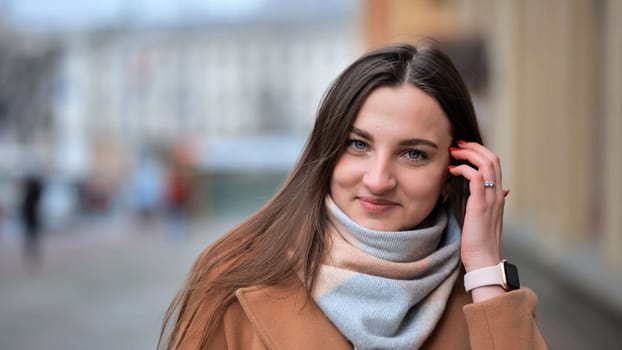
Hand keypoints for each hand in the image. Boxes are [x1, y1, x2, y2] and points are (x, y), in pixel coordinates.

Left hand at [448, 141, 508, 272]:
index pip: (494, 164)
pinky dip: (464, 169)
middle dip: (474, 147)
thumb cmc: (478, 241)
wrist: (482, 259)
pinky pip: (477, 178)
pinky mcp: (480, 205)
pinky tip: (452, 170)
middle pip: (493, 159)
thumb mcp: (484, 218)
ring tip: (454, 153)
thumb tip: (492, 190)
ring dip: (469, 154)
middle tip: (457, 144)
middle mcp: (497, 194)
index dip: (480, 152)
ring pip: (487, 164)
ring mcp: (491, 199)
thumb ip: (485, 202)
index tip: (463, 149)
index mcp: (497, 196)